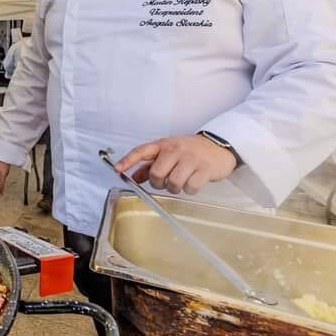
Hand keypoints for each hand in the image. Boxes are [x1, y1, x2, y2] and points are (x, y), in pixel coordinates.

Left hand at [115, 136, 237, 195]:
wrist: (218, 146)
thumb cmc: (189, 151)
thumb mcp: (168, 153)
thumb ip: (150, 164)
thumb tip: (134, 176)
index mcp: (163, 145)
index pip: (142, 151)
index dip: (128, 161)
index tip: (117, 170)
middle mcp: (175, 150)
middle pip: (156, 173)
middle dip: (158, 183)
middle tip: (165, 182)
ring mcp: (191, 159)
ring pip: (173, 182)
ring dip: (174, 188)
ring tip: (180, 183)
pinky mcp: (205, 169)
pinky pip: (191, 187)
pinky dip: (189, 190)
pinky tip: (192, 184)